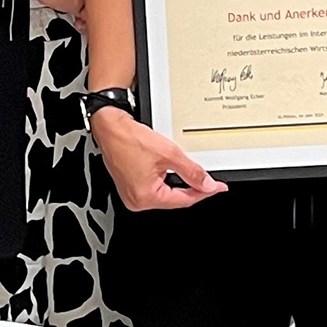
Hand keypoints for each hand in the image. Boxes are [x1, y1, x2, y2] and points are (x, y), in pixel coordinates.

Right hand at [93, 106, 227, 210]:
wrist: (109, 126)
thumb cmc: (128, 138)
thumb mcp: (168, 154)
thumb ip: (191, 171)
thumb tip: (206, 184)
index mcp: (145, 197)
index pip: (184, 200)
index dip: (204, 192)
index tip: (217, 188)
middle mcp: (136, 200)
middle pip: (174, 198)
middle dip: (191, 188)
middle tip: (208, 180)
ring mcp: (131, 193)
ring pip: (165, 192)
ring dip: (178, 182)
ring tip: (187, 170)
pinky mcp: (130, 185)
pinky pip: (154, 186)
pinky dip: (165, 178)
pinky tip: (171, 169)